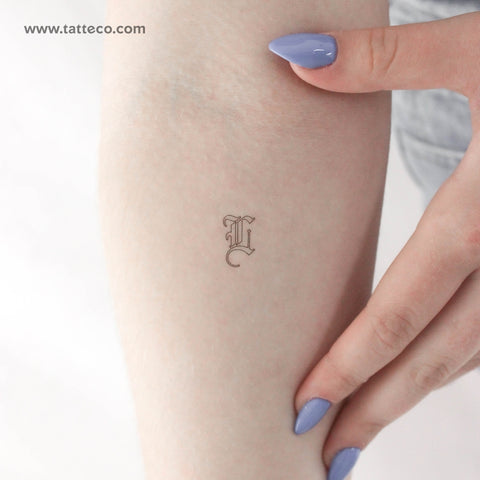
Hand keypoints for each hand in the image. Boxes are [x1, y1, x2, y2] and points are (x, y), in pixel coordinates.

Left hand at [270, 11, 479, 479]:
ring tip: (361, 429)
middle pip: (436, 354)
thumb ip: (382, 58)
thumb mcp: (477, 48)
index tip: (305, 408)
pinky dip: (451, 359)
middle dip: (377, 408)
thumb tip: (292, 57)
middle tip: (325, 453)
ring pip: (469, 352)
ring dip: (412, 394)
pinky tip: (422, 371)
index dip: (352, 362)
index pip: (404, 306)